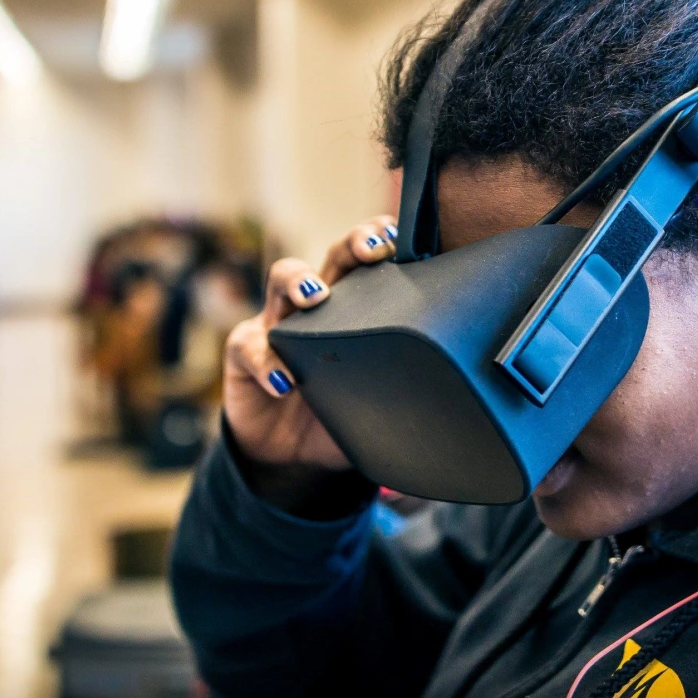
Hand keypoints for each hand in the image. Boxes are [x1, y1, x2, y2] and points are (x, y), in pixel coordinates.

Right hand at [224, 216, 397, 469]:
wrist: (289, 454)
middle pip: (333, 257)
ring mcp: (275, 324)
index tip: (405, 242)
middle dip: (352, 245)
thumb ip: (404, 397)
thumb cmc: (337, 416)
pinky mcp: (243, 353)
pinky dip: (266, 362)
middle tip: (372, 251)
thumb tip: (454, 407)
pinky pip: (249, 347)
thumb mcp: (374, 404)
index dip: (384, 244)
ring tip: (316, 297)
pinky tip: (284, 382)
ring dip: (299, 282)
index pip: (370, 265)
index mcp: (353, 311)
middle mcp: (315, 307)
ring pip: (281, 280)